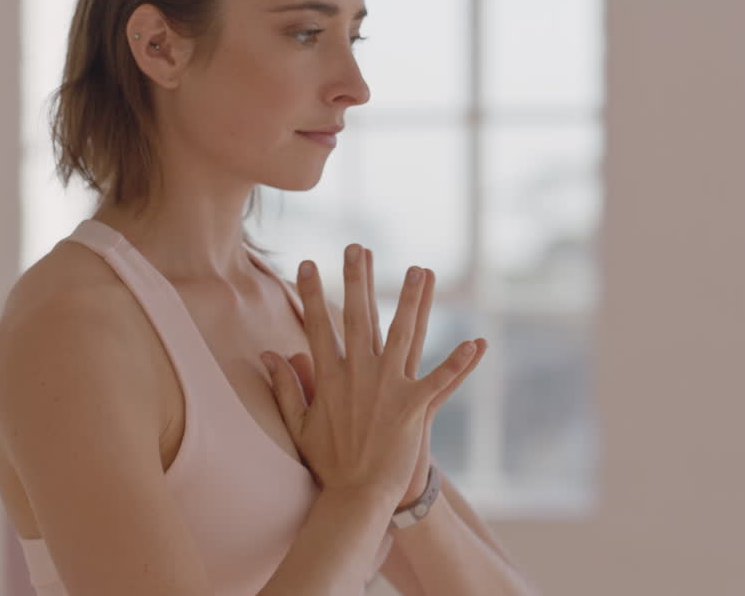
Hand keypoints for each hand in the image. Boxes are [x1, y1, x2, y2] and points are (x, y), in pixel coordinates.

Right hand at [269, 247, 487, 506]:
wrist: (357, 497)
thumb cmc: (329, 462)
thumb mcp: (301, 424)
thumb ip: (287, 387)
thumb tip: (270, 355)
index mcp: (331, 378)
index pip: (319, 325)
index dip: (314, 294)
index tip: (309, 264)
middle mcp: (359, 376)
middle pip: (359, 318)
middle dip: (357, 280)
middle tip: (357, 247)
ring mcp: (387, 389)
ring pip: (403, 335)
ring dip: (412, 302)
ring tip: (419, 270)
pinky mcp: (413, 408)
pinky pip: (440, 382)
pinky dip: (458, 364)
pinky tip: (475, 343)